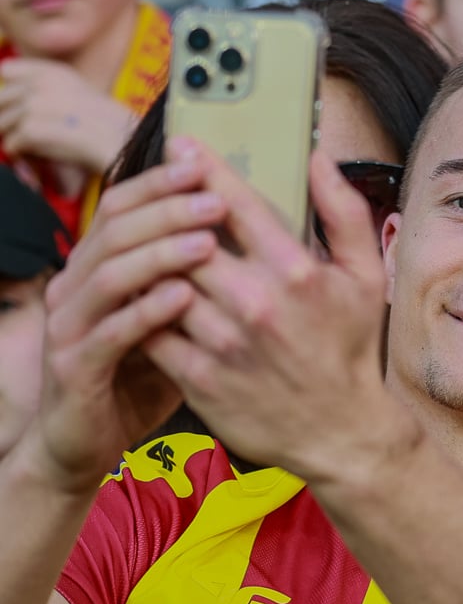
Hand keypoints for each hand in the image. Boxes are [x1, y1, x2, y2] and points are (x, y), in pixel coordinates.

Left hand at [0, 59, 136, 172]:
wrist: (127, 147)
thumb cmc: (111, 130)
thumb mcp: (83, 96)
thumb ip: (48, 89)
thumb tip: (6, 79)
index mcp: (55, 73)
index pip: (9, 71)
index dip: (12, 93)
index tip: (24, 113)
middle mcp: (42, 84)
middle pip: (1, 101)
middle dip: (10, 120)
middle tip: (31, 138)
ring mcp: (34, 106)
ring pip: (3, 125)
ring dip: (18, 143)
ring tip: (41, 153)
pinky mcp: (31, 130)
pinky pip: (10, 146)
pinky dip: (24, 158)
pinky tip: (43, 162)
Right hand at [33, 151, 224, 492]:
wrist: (90, 440)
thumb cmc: (144, 371)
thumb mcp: (175, 314)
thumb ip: (197, 271)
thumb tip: (250, 225)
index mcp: (101, 262)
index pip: (125, 204)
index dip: (160, 182)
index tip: (204, 163)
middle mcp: (78, 283)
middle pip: (116, 228)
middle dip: (166, 209)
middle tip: (216, 200)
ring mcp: (70, 324)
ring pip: (108, 272)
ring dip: (159, 253)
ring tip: (207, 242)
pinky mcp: (74, 366)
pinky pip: (109, 332)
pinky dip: (146, 310)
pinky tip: (184, 297)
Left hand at [144, 141, 397, 481]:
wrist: (341, 433)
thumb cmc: (350, 349)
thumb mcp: (365, 275)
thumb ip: (343, 211)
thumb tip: (319, 158)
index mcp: (295, 271)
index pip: (233, 203)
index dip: (202, 168)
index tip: (182, 146)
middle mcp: (255, 303)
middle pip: (185, 237)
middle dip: (168, 210)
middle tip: (156, 193)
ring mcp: (222, 343)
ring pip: (162, 282)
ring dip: (152, 258)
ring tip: (147, 243)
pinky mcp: (198, 378)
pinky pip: (152, 328)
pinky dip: (145, 307)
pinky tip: (148, 295)